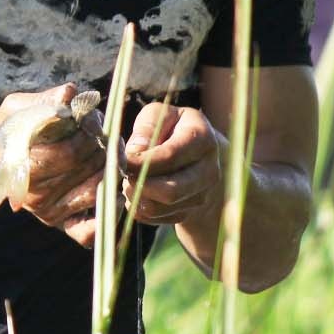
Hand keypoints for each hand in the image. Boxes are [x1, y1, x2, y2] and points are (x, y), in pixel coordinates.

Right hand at [0, 85, 104, 240]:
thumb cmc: (5, 131)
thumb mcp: (17, 108)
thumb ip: (45, 101)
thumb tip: (71, 94)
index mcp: (28, 166)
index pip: (73, 151)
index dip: (89, 130)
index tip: (90, 117)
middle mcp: (39, 194)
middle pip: (89, 168)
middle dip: (104, 144)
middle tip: (104, 131)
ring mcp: (48, 211)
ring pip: (97, 191)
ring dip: (111, 167)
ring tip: (109, 150)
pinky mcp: (56, 221)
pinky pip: (86, 232)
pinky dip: (105, 217)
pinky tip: (112, 192)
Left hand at [121, 102, 225, 227]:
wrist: (197, 155)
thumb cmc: (174, 129)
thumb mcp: (161, 115)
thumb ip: (147, 126)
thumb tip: (135, 151)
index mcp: (203, 140)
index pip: (170, 156)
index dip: (141, 162)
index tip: (123, 160)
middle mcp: (209, 171)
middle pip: (170, 191)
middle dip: (140, 185)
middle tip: (124, 174)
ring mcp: (202, 195)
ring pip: (161, 208)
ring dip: (137, 197)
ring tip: (129, 181)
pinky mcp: (189, 213)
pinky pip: (157, 219)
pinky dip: (140, 208)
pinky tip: (138, 191)